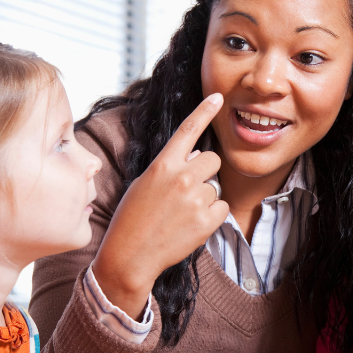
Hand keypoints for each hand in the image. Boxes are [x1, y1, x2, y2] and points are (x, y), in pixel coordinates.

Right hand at [92, 93, 228, 317]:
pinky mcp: (206, 220)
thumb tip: (199, 154)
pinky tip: (190, 225)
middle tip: (187, 191)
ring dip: (205, 198)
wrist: (130, 256)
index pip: (187, 130)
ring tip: (180, 214)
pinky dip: (211, 216)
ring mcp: (195, 199)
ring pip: (216, 187)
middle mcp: (181, 177)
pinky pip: (222, 208)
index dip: (204, 111)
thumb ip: (171, 167)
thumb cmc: (132, 219)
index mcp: (162, 165)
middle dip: (205, 171)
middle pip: (212, 159)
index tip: (218, 97)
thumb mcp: (145, 185)